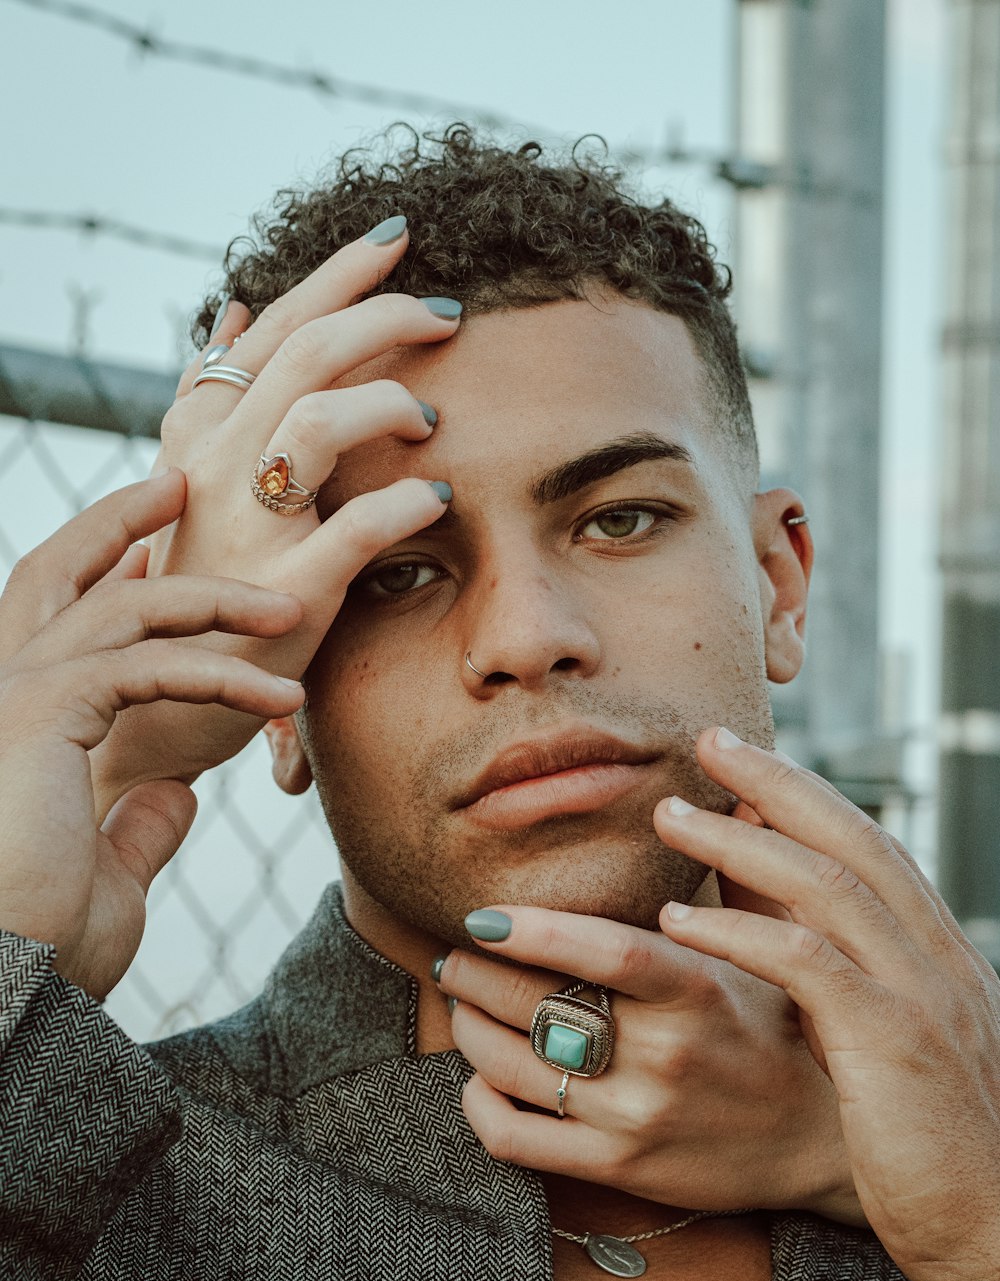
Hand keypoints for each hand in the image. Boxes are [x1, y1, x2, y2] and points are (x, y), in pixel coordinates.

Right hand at [0, 470, 304, 996]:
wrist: (3, 988)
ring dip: (211, 597)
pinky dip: (221, 675)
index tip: (156, 548)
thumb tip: (179, 797)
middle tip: (177, 484)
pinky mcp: (40, 713)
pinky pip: (147, 665)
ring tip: (292, 607)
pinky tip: (284, 702)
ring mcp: (13, 697)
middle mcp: (0, 693)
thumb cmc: (44, 946)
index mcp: (14, 724)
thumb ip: (140, 823)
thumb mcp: (109, 874)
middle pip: (55, 572)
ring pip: (120, 607)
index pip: (56, 626)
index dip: (100, 574)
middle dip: (115, 519)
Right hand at [91, 220, 459, 815]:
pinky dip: (408, 504)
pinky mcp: (286, 590)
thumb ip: (210, 397)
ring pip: (319, 417)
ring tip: (431, 416)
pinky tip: (440, 499)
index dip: (334, 275)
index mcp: (206, 436)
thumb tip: (229, 311)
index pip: (273, 328)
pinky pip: (355, 527)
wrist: (159, 695)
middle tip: (447, 310)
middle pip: (306, 352)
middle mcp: (218, 466)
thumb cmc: (195, 583)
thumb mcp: (192, 480)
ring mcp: (248, 526)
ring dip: (390, 400)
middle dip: (383, 311)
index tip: (395, 233)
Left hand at [433, 903, 866, 1226]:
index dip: (532, 929)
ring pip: (510, 1069)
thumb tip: (736, 801)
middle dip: (474, 974)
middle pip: (534, 1005)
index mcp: (698, 990)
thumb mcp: (770, 952)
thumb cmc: (781, 1027)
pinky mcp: (619, 1167)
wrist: (818, 1144)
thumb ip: (734, 884)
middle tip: (456, 953)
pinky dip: (478, 1105)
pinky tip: (480, 1080)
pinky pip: (515, 1140)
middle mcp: (665, 1055)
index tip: (481, 915)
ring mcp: (637, 1116)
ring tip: (465, 1004)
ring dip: (468, 1029)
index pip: (604, 951)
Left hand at [655, 726, 999, 1280]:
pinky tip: (680, 921)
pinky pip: (808, 966)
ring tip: (672, 819)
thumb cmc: (926, 1143)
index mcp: (939, 953)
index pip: (869, 846)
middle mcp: (938, 958)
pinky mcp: (893, 1044)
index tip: (741, 759)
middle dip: (777, 784)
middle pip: (852, 841)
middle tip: (708, 744)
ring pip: (827, 887)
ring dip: (743, 845)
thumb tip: (758, 909)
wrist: (997, 1228)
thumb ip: (835, 970)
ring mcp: (921, 997)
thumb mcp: (885, 1037)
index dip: (806, 793)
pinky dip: (742, 933)